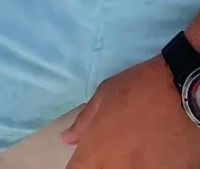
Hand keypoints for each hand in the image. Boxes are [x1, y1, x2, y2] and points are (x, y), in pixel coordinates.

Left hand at [63, 54, 199, 166]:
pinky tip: (154, 150)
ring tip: (138, 144)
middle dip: (104, 163)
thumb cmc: (138, 89)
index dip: (80, 166)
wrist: (183, 94)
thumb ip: (84, 122)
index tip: (85, 160)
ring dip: (129, 163)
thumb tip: (67, 139)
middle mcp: (120, 168)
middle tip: (117, 144)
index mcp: (100, 150)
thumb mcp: (103, 96)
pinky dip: (150, 164)